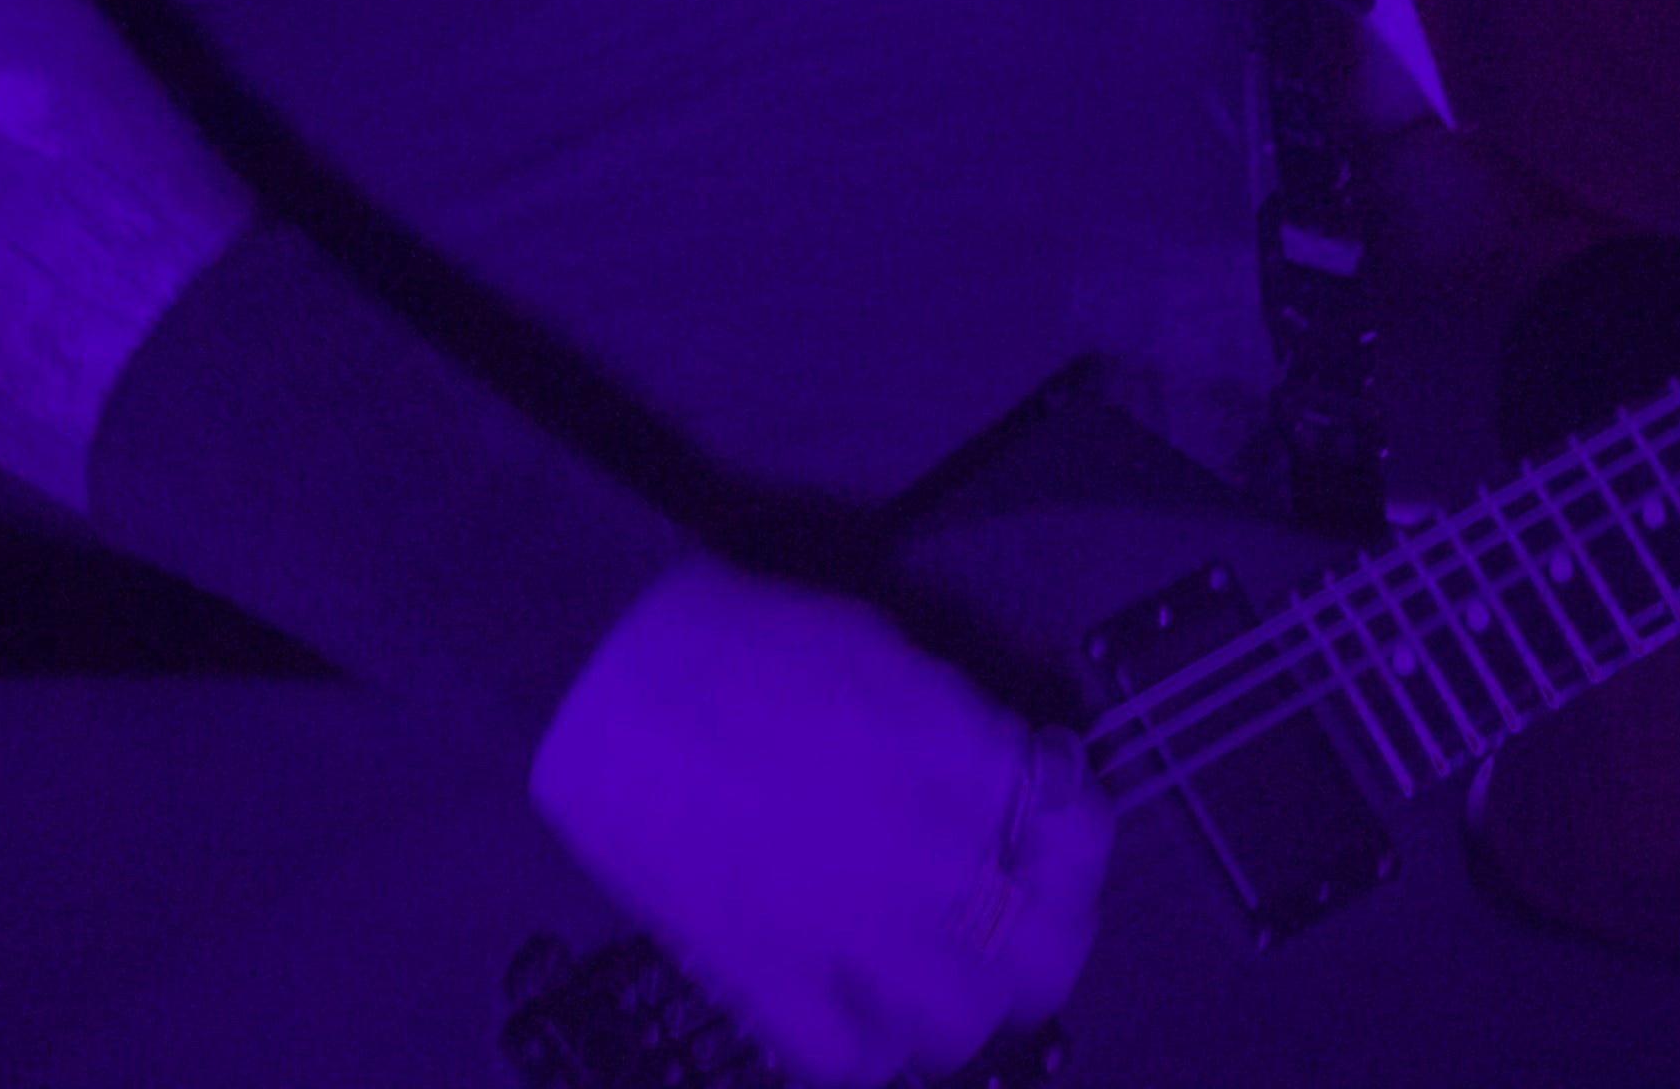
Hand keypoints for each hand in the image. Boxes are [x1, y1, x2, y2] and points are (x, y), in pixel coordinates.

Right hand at [527, 564, 1108, 1083]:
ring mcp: (853, 928)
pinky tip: (848, 1011)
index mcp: (962, 759)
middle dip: (1036, 947)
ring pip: (960, 1025)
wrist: (599, 670)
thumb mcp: (878, 647)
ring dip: (953, 1006)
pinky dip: (861, 1045)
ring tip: (920, 980)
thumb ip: (951, 725)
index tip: (1045, 848)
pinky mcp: (770, 977)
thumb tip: (991, 772)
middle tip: (999, 931)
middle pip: (1043, 957)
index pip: (1080, 835)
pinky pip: (849, 1058)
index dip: (1073, 851)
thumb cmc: (735, 633)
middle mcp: (933, 855)